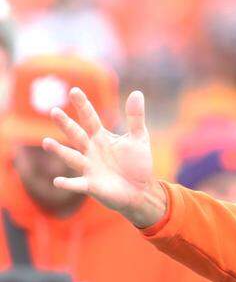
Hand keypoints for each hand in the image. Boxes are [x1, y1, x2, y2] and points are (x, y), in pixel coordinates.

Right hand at [42, 88, 166, 227]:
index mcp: (100, 137)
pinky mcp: (90, 185)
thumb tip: (137, 92)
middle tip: (55, 111)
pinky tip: (57, 181)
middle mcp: (90, 150)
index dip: (83, 105)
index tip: (74, 91)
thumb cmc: (136, 164)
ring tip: (47, 142)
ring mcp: (88, 167)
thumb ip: (135, 117)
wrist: (140, 191)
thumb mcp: (138, 138)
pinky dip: (67, 183)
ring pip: (71, 157)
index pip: (90, 118)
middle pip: (76, 135)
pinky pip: (77, 184)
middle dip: (66, 124)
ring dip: (59, 151)